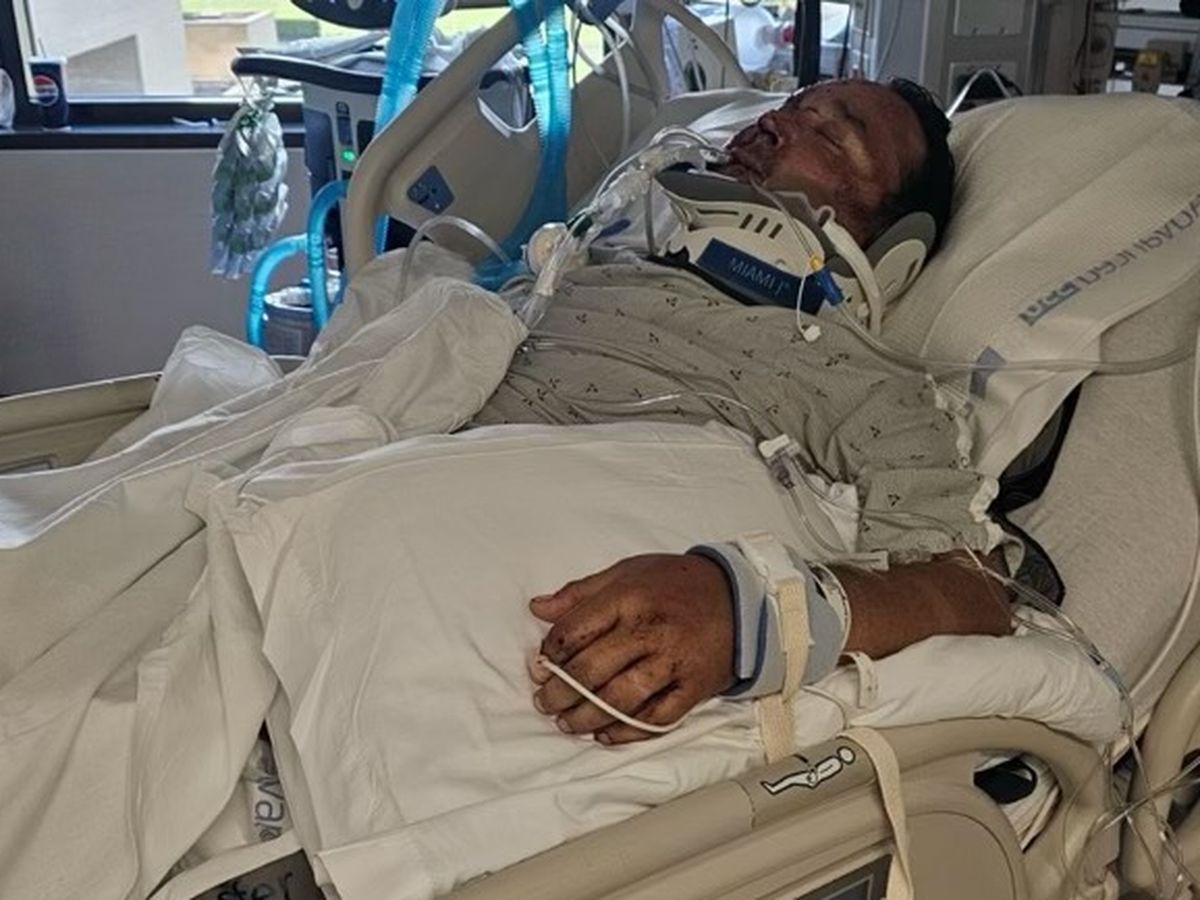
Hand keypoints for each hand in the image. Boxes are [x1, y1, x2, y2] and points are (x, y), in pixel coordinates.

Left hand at [529, 553, 735, 744]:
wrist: (739, 595)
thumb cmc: (676, 582)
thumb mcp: (626, 571)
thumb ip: (580, 592)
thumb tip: (538, 608)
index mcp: (628, 598)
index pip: (573, 632)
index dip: (549, 654)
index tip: (540, 666)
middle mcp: (649, 631)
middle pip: (590, 671)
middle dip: (559, 692)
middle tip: (545, 702)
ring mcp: (673, 662)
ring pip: (618, 701)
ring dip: (586, 717)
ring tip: (568, 723)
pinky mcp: (694, 687)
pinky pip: (656, 719)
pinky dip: (627, 732)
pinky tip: (606, 734)